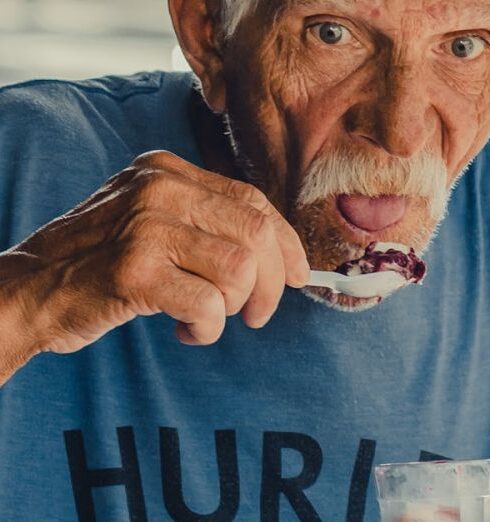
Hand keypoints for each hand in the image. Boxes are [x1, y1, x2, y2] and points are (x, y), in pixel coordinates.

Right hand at [0, 151, 308, 382]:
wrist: (33, 287)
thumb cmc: (103, 262)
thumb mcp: (154, 222)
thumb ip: (209, 225)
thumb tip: (281, 254)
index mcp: (169, 171)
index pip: (253, 200)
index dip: (286, 242)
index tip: (298, 276)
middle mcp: (159, 188)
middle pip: (256, 234)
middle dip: (271, 284)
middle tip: (256, 314)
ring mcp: (144, 226)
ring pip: (239, 270)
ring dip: (233, 308)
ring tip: (208, 318)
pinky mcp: (134, 270)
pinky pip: (207, 304)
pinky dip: (207, 329)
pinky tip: (186, 331)